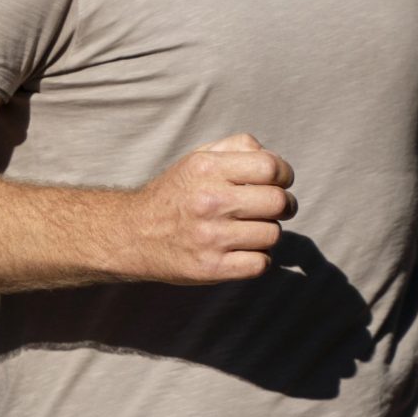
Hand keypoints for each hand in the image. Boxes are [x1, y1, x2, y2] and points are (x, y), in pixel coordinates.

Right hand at [125, 133, 294, 283]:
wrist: (132, 234)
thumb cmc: (174, 194)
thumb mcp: (197, 159)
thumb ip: (236, 147)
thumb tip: (273, 160)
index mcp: (206, 169)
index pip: (270, 167)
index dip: (285, 174)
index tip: (280, 181)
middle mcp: (208, 201)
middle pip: (278, 202)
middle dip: (284, 205)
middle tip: (274, 208)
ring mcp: (210, 237)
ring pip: (272, 234)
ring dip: (267, 232)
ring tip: (249, 229)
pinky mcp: (211, 268)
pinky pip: (260, 264)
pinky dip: (258, 258)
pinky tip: (242, 250)